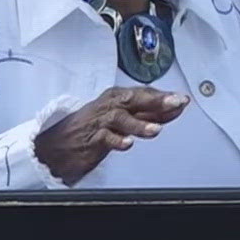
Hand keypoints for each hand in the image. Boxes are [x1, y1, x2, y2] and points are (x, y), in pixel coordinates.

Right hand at [33, 87, 190, 185]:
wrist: (56, 146)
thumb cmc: (91, 128)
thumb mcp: (123, 118)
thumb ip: (149, 114)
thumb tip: (175, 108)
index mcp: (117, 98)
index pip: (144, 93)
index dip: (164, 96)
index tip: (183, 100)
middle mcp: (110, 106)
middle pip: (134, 99)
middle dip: (156, 101)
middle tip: (175, 103)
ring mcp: (100, 122)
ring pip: (121, 118)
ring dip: (140, 123)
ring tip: (156, 129)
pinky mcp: (91, 140)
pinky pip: (105, 138)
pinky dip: (117, 140)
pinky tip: (128, 144)